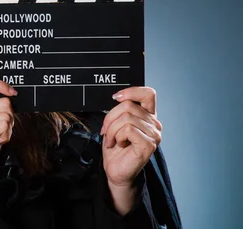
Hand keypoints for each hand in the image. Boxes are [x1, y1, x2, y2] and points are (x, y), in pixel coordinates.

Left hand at [100, 86, 162, 213]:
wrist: (115, 170)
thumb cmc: (115, 147)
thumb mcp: (116, 123)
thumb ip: (122, 110)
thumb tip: (118, 97)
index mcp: (148, 116)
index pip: (148, 93)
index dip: (131, 91)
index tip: (116, 98)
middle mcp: (155, 124)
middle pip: (128, 105)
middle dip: (110, 118)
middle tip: (106, 131)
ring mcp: (154, 135)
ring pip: (126, 117)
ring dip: (112, 129)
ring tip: (112, 140)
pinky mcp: (149, 145)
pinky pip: (128, 129)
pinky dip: (117, 136)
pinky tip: (118, 144)